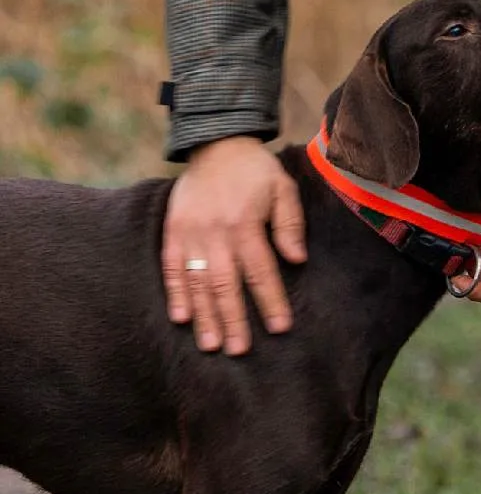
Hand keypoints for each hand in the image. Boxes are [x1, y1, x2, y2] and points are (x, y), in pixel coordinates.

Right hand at [162, 136, 306, 354]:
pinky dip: (175, 294)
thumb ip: (290, 223)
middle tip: (240, 350)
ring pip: (197, 282)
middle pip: (226, 284)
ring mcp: (190, 234)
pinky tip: (181, 318)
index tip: (280, 327)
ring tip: (212, 345)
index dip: (270, 300)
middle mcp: (215, 232)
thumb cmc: (254, 169)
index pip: (261, 270)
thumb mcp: (282, 187)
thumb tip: (297, 260)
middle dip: (234, 319)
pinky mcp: (173, 232)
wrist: (216, 142)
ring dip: (205, 316)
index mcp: (245, 223)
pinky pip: (171, 268)